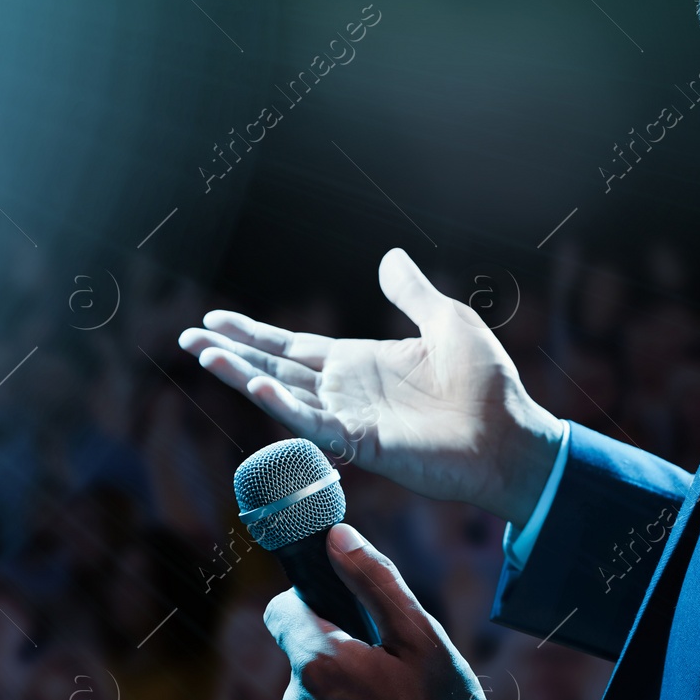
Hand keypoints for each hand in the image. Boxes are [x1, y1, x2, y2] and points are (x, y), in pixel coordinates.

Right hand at [179, 248, 562, 525]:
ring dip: (242, 375)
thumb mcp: (447, 322)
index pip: (294, 346)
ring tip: (203, 354)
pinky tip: (257, 385)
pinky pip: (314, 423)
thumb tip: (388, 256)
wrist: (512, 435)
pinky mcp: (363, 443)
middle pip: (275, 367)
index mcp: (361, 362)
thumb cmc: (488, 386)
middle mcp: (346, 391)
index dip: (254, 334)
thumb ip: (412, 293)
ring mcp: (350, 418)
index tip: (215, 320)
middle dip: (231, 353)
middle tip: (186, 338)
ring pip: (283, 394)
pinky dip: (284, 405)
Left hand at [264, 523, 506, 699]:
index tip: (349, 612)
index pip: (280, 609)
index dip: (312, 601)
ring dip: (346, 686)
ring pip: (315, 689)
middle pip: (303, 650)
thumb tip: (335, 537)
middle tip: (392, 664)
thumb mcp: (421, 637)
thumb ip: (374, 581)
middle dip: (339, 646)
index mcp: (317, 664)